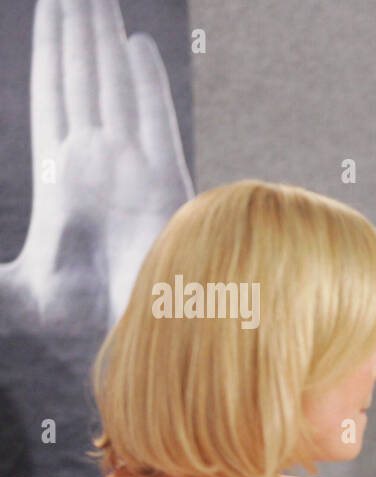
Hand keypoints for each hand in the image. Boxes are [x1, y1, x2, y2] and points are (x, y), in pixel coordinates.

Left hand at [0, 0, 192, 331]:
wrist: (131, 347)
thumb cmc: (79, 328)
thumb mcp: (11, 293)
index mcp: (62, 178)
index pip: (54, 97)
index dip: (52, 52)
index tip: (54, 8)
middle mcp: (98, 165)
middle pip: (83, 80)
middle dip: (78, 32)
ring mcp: (131, 171)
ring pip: (112, 89)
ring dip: (103, 43)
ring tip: (98, 0)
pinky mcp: (163, 186)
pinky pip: (152, 122)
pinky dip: (143, 86)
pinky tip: (134, 49)